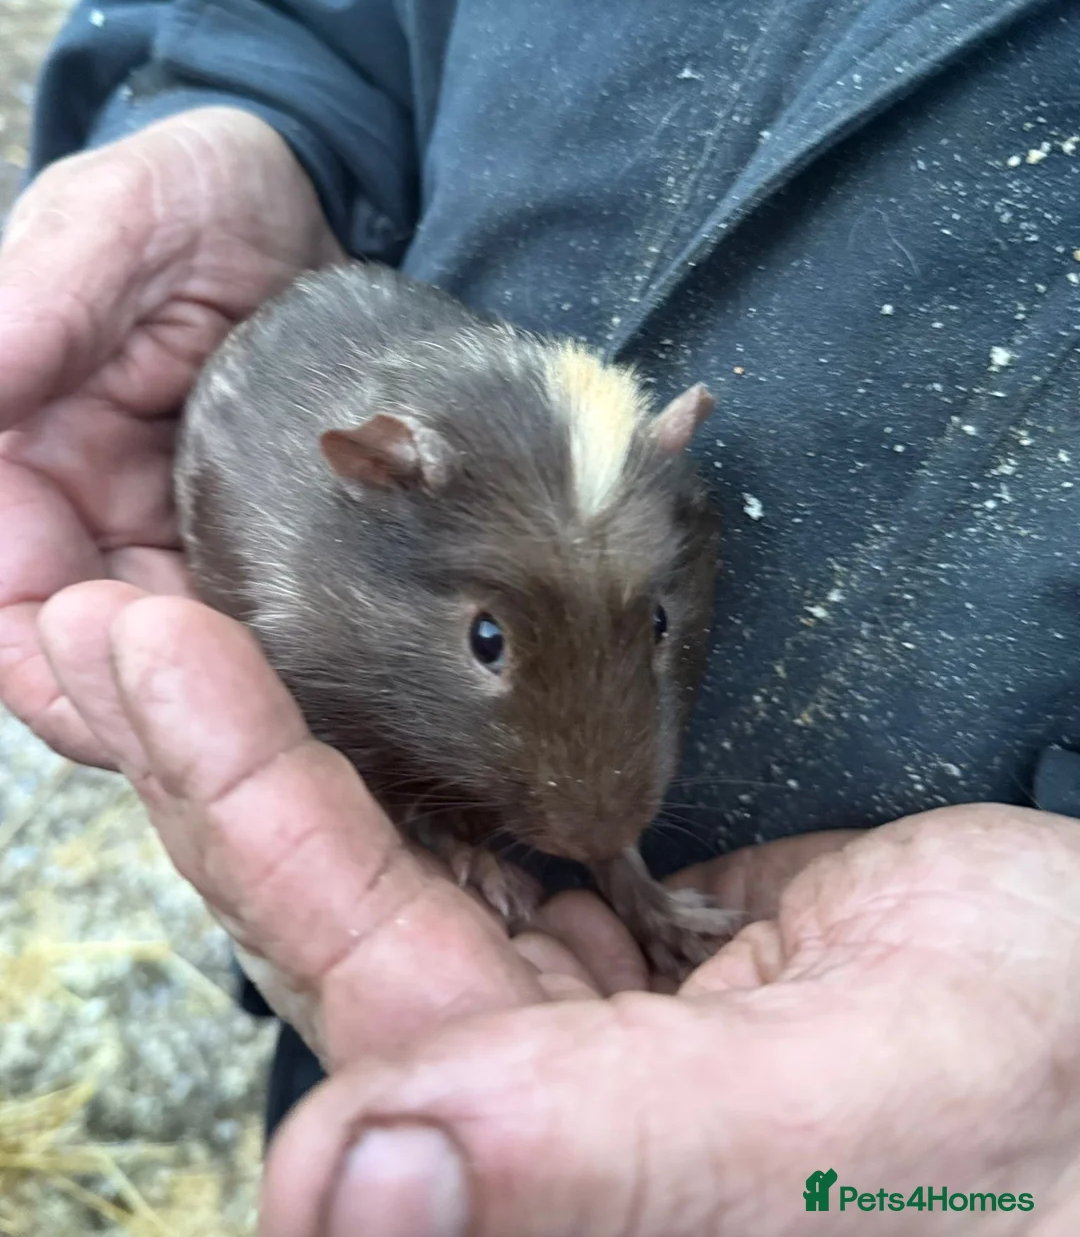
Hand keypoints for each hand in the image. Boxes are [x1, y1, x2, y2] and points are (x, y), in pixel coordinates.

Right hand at [0, 108, 343, 764]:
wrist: (323, 195)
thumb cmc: (201, 190)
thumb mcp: (114, 219)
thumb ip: (36, 306)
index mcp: (20, 441)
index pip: (1, 569)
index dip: (29, 627)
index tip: (87, 652)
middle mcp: (84, 505)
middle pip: (72, 637)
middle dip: (118, 694)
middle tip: (202, 727)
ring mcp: (169, 532)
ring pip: (163, 654)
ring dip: (199, 696)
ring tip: (266, 721)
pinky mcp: (252, 543)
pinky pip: (251, 625)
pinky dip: (269, 665)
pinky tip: (316, 685)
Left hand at [42, 584, 1079, 1235]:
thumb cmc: (1039, 1099)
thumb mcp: (840, 1117)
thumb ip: (592, 1160)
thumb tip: (346, 1191)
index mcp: (549, 1136)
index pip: (349, 950)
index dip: (242, 799)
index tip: (151, 651)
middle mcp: (534, 1078)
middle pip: (337, 896)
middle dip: (222, 751)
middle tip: (115, 609)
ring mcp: (577, 999)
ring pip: (400, 851)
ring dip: (299, 734)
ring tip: (191, 614)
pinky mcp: (631, 932)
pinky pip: (494, 826)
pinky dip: (423, 743)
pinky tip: (350, 673)